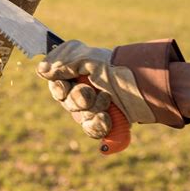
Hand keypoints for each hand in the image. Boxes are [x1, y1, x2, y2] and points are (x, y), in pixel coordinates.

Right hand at [37, 40, 154, 138]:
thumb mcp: (89, 60)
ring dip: (91, 110)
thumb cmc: (119, 69)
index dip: (58, 88)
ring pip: (78, 116)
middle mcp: (85, 88)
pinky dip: (98, 125)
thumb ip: (62, 63)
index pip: (56, 83)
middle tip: (92, 92)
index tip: (65, 85)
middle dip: (78, 98)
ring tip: (107, 102)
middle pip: (65, 102)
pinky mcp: (106, 123)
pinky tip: (107, 119)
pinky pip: (91, 130)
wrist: (148, 87)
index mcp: (79, 71)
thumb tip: (41, 70)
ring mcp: (95, 106)